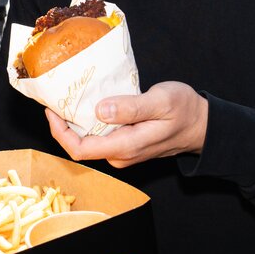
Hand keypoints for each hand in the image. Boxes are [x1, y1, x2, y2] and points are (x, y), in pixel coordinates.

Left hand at [45, 82, 207, 168]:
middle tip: (57, 98)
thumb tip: (101, 110)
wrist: (203, 125)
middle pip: (80, 145)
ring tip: (69, 98)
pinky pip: (100, 137)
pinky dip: (89, 122)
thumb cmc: (185, 111)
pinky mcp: (126, 145)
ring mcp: (123, 152)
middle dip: (64, 125)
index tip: (52, 110)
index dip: (59, 132)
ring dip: (76, 123)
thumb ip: (131, 108)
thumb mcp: (160, 102)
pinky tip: (88, 104)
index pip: (80, 149)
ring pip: (89, 141)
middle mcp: (121, 155)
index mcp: (126, 146)